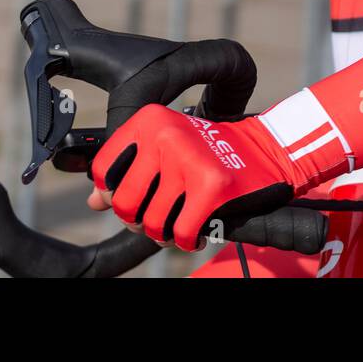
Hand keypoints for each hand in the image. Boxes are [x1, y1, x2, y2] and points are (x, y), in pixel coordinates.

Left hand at [89, 105, 299, 251]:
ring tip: (178, 225)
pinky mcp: (211, 187)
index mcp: (150, 120)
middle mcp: (165, 135)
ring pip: (152, 222)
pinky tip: (195, 233)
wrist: (267, 150)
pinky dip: (187, 240)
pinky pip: (182, 232)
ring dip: (164, 233)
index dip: (112, 193)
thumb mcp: (166, 149)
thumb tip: (95, 200)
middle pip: (124, 201)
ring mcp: (188, 160)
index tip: (133, 198)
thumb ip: (129, 171)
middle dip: (138, 220)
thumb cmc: (212, 150)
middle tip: (156, 218)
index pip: (103, 170)